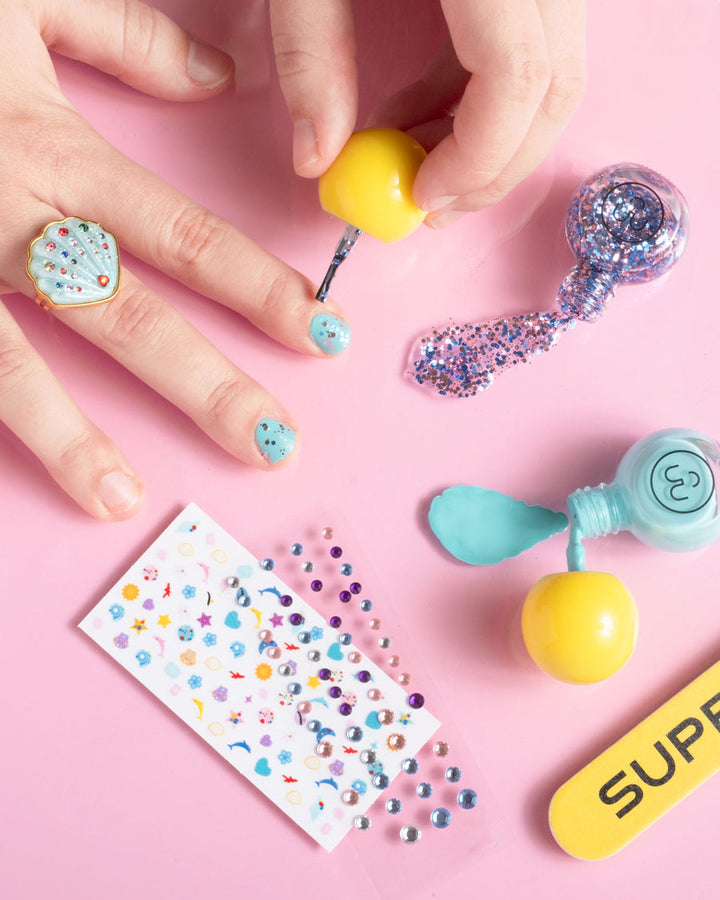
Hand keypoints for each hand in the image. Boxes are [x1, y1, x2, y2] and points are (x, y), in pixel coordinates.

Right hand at [0, 0, 349, 519]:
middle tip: (271, 444)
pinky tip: (11, 474)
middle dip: (205, 388)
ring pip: (12, 364)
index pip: (185, 238)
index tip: (322, 333)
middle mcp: (9, 222)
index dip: (261, 289)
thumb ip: (124, 37)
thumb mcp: (22, 1)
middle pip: (125, 318)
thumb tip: (215, 74)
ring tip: (119, 498)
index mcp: (57, 155)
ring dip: (70, 439)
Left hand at [270, 0, 585, 226]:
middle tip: (430, 202)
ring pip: (552, 74)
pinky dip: (482, 92)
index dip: (477, 159)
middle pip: (555, 89)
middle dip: (495, 165)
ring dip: (490, 135)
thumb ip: (310, 56)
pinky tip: (424, 106)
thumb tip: (316, 158)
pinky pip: (531, 44)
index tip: (422, 198)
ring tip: (414, 155)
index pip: (518, 80)